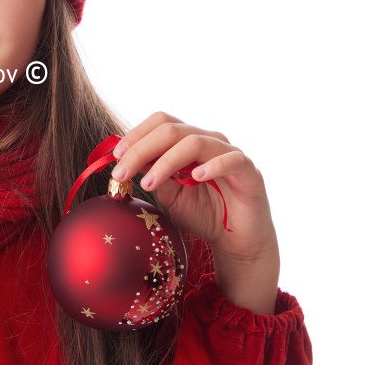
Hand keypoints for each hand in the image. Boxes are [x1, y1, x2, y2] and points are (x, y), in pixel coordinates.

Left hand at [109, 112, 279, 312]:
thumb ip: (152, 172)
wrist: (235, 241)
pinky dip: (212, 165)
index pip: (161, 123)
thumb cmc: (203, 213)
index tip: (115, 156)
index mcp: (188, 141)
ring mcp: (230, 152)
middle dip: (141, 149)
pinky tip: (195, 177)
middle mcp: (208, 140)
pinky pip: (231, 159)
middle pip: (171, 130)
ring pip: (194, 142)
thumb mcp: (169, 193)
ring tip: (148, 184)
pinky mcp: (249, 170)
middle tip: (121, 172)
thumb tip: (124, 158)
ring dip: (166, 162)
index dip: (136, 135)